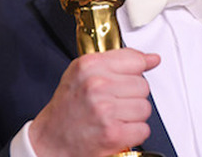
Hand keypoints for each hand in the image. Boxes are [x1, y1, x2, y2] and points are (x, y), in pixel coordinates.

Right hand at [29, 48, 160, 156]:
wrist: (50, 141)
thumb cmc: (66, 109)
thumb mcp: (82, 74)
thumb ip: (116, 61)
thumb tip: (151, 58)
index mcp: (89, 66)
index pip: (135, 59)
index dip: (139, 69)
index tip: (138, 72)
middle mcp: (96, 85)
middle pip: (142, 85)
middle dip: (133, 96)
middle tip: (115, 101)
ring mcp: (105, 110)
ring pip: (145, 107)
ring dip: (134, 116)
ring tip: (115, 116)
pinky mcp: (113, 134)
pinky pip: (143, 129)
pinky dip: (133, 133)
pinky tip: (117, 129)